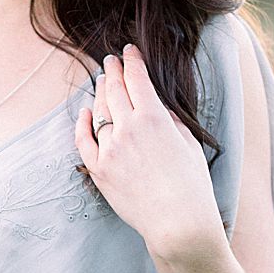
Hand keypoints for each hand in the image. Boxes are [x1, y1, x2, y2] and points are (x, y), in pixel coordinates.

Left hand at [75, 43, 226, 259]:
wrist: (176, 221)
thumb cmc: (190, 183)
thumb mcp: (187, 143)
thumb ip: (170, 120)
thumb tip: (158, 108)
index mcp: (153, 118)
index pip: (137, 79)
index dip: (132, 62)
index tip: (129, 51)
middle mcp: (127, 129)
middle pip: (114, 91)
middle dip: (113, 71)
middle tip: (111, 59)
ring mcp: (109, 149)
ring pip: (99, 111)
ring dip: (100, 92)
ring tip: (102, 80)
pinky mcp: (98, 169)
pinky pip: (83, 140)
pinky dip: (82, 124)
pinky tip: (84, 112)